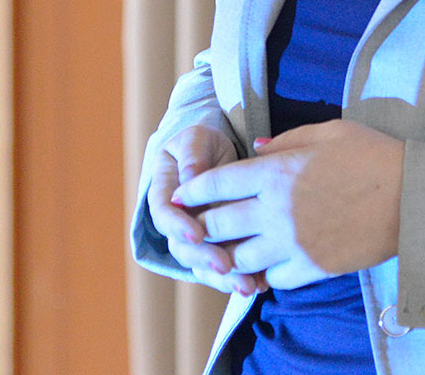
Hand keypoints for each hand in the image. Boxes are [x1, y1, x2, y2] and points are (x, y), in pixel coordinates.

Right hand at [146, 125, 268, 296]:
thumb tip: (191, 175)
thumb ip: (192, 154)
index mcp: (164, 194)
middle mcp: (176, 222)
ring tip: (247, 286)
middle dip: (204, 259)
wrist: (217, 155)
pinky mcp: (215, 248)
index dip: (178, 227)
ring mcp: (195, 239)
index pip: (165, 215)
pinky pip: (223, 269)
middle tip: (226, 266)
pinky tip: (260, 285)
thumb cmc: (202, 143)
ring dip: (223, 279)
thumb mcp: (197, 139)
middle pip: (182, 249)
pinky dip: (239, 278)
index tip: (197, 234)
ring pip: (202, 266)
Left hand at [172, 119, 403, 289]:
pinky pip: (272, 279)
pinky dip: (265, 272)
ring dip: (230, 254)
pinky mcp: (312, 268)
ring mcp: (292, 243)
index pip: (215, 184)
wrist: (413, 197)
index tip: (182, 194)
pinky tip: (271, 262)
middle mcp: (276, 210)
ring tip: (231, 248)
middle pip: (216, 225)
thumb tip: (255, 150)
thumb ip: (284, 141)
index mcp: (276, 172)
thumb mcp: (327, 133)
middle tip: (200, 224)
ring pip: (237, 259)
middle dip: (203, 224)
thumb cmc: (373, 155)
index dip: (192, 190)